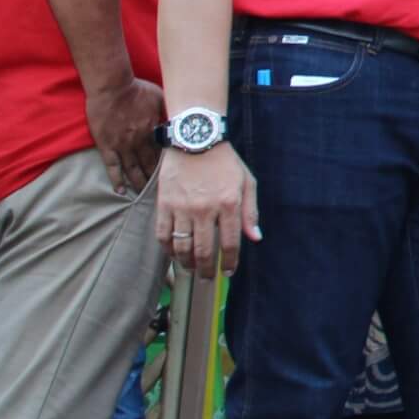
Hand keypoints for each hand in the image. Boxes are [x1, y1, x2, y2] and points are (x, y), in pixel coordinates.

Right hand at [87, 77, 165, 193]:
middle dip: (156, 179)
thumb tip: (179, 117)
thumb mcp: (161, 97)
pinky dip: (116, 180)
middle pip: (150, 164)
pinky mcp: (106, 145)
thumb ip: (168, 110)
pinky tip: (121, 191)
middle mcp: (139, 141)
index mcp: (154, 130)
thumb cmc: (137, 89)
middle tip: (163, 192)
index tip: (176, 175)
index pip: (165, 153)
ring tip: (144, 195)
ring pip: (133, 169)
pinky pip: (112, 166)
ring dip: (139, 183)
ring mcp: (122, 145)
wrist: (112, 86)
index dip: (170, 165)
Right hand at [155, 145, 259, 277]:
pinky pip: (162, 234)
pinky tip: (174, 254)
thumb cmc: (225, 162)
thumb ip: (250, 212)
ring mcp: (182, 208)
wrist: (195, 139)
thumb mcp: (247, 183)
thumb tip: (255, 238)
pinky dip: (168, 249)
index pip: (230, 244)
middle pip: (204, 251)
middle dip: (206, 270)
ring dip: (186, 263)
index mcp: (229, 204)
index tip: (227, 272)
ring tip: (191, 269)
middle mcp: (205, 209)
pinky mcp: (164, 204)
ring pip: (182, 247)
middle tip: (207, 278)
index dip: (229, 263)